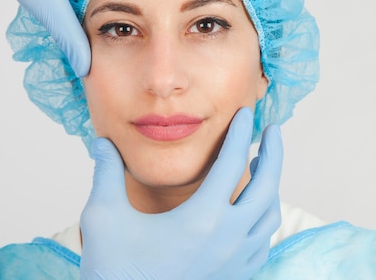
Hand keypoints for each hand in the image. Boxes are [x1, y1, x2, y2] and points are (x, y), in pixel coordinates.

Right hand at [80, 107, 282, 279]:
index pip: (231, 162)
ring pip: (270, 216)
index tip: (245, 112)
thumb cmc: (113, 270)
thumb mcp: (103, 217)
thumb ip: (107, 173)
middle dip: (274, 153)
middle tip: (272, 131)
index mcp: (202, 219)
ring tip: (260, 166)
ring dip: (270, 186)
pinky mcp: (234, 278)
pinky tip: (251, 210)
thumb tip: (101, 141)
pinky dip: (264, 218)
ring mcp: (235, 262)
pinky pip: (263, 243)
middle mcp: (228, 239)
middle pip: (267, 186)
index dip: (239, 132)